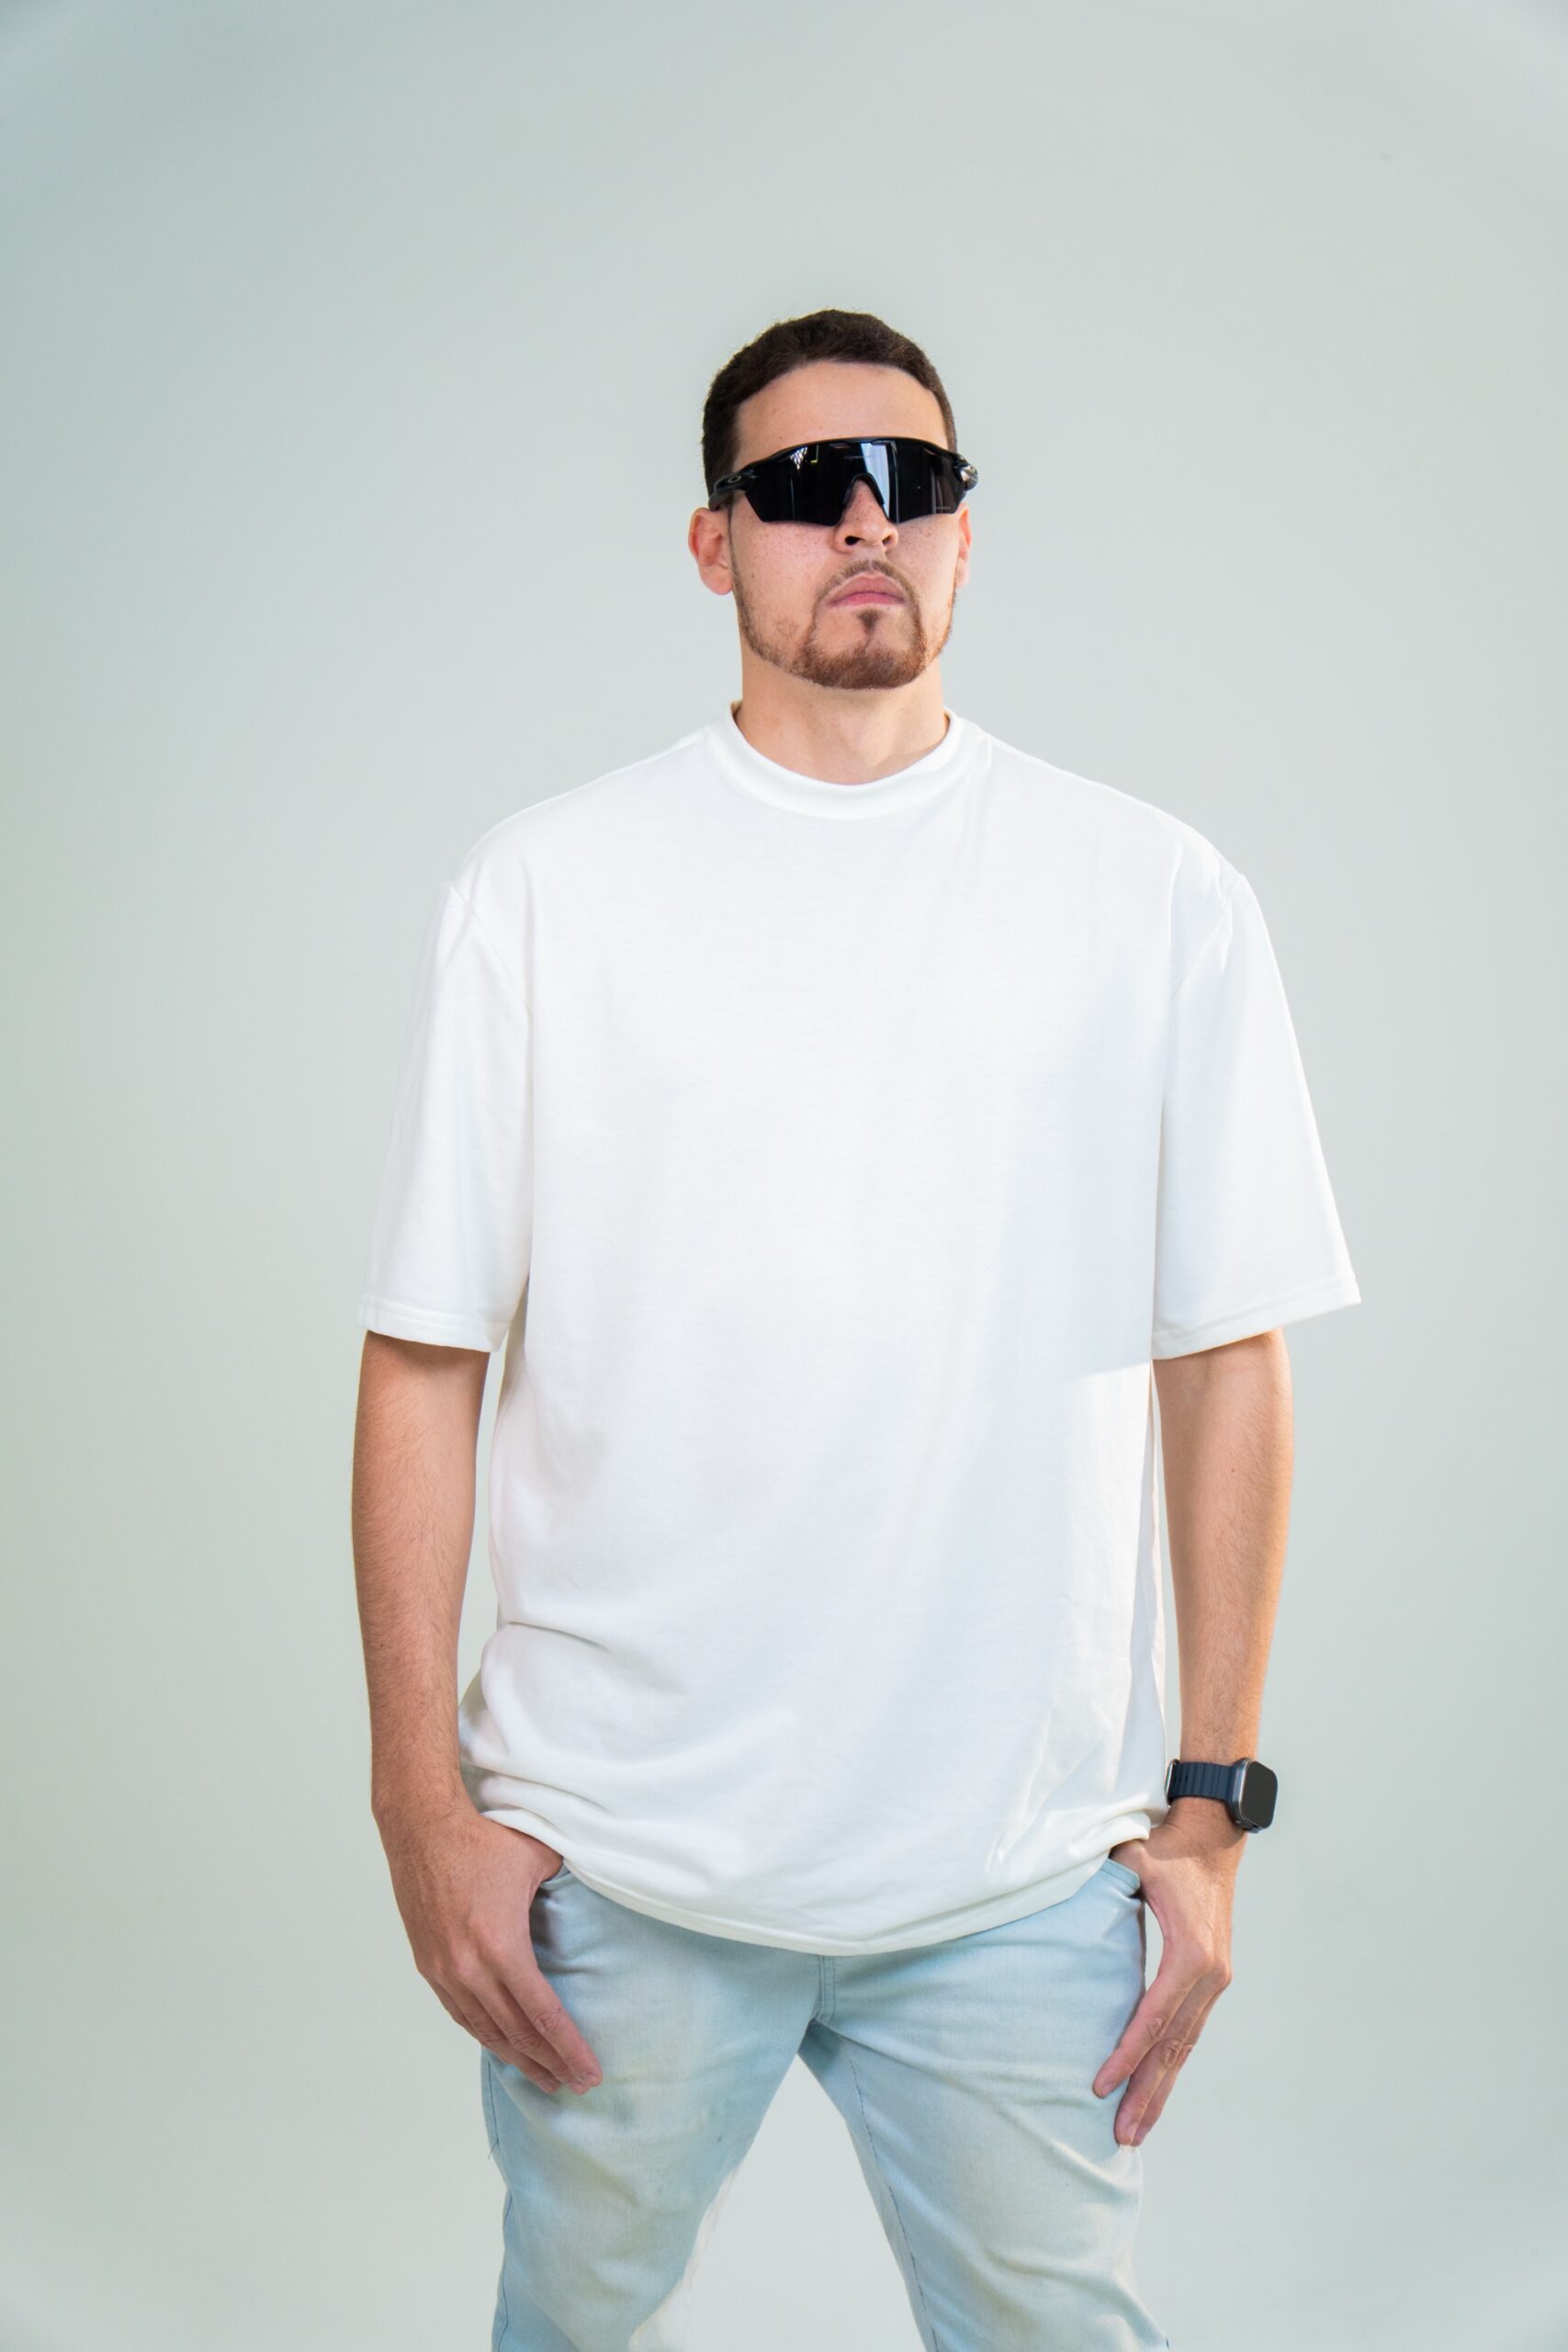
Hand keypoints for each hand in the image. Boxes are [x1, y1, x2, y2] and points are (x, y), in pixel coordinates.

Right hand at [377, 1800, 602, 2096]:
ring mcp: (446, 1972)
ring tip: (545, 2079)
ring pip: (487, 2031)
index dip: (569, 2048)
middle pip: (517, 2034)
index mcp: (502, 1947)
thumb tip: (596, 1894)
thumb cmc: (482, 1840)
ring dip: (518, 2059)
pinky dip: (486, 2036)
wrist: (421, 1829)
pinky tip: (502, 2047)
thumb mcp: (539, 1859)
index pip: (544, 2014)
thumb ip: (567, 1887)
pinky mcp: (429, 1967)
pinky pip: (462, 2015)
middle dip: (550, 2064)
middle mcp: (470, 1969)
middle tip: (577, 2086)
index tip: (589, 2073)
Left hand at [1092, 1802, 1241, 2145]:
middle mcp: (1209, 1974)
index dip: (1127, 2054)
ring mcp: (1215, 1979)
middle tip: (1122, 2136)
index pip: (1154, 2016)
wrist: (1211, 1836)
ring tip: (1136, 2129)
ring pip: (1185, 2046)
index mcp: (1190, 1952)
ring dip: (1161, 2089)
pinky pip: (1189, 2030)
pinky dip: (1171, 2064)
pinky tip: (1155, 2088)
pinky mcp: (1212, 1979)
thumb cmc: (1164, 1847)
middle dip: (1147, 2093)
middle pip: (1174, 2046)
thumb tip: (1050, 1895)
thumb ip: (1101, 1886)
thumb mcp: (1131, 1862)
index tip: (1100, 2085)